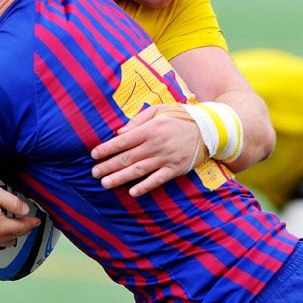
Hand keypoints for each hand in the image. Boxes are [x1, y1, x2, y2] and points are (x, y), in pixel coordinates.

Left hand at [90, 104, 206, 196]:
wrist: (208, 129)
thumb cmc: (180, 117)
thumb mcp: (159, 110)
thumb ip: (138, 120)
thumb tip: (119, 133)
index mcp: (150, 129)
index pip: (122, 141)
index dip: (106, 149)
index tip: (94, 155)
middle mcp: (155, 145)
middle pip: (127, 158)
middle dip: (108, 166)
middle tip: (93, 173)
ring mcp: (165, 158)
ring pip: (138, 170)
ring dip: (120, 178)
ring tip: (104, 184)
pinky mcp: (175, 169)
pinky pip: (157, 180)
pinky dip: (144, 186)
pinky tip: (132, 192)